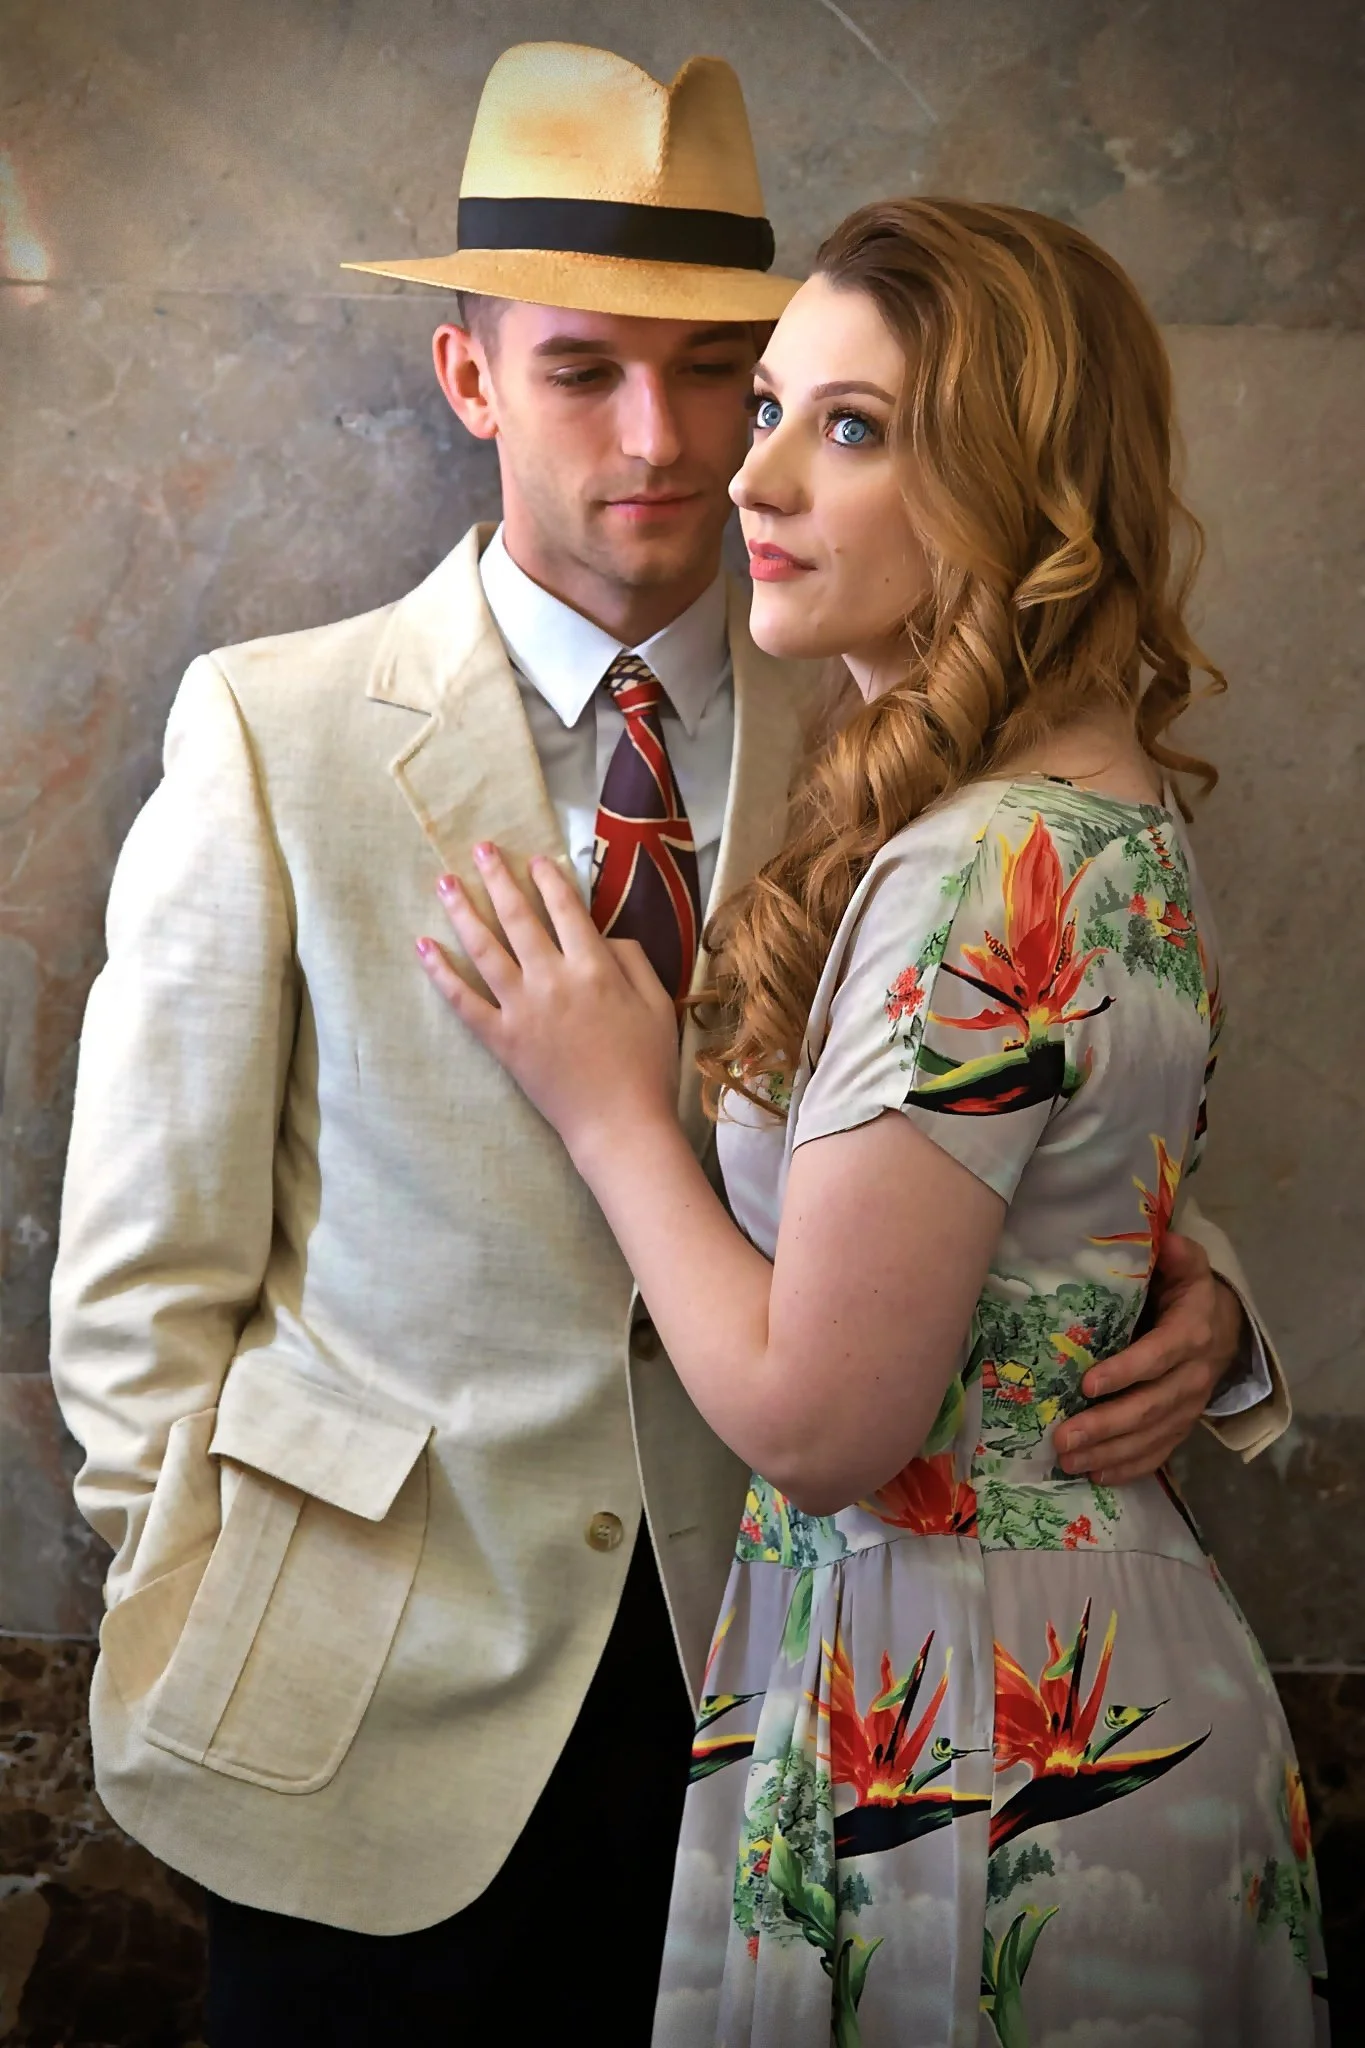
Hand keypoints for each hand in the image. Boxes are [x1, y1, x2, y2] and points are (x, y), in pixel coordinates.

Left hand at [416, 843, 680, 1161]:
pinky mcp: (501, 1041)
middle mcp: (553, 981)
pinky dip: (440, 973)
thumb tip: (603, 936)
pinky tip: (424, 946)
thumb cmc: (647, 1066)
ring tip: (444, 882)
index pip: (565, 910)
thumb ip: (633, 961)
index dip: (548, 880)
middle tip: (480, 848)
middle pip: (518, 918)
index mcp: (595, 969)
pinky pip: (463, 1002)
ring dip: (462, 912)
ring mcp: (522, 1011)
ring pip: (484, 950)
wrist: (618, 1125)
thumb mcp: (658, 1005)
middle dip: (497, 878)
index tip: (534, 859)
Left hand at [1053, 1232, 1245, 1483]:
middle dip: (1106, 1425)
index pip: (1158, 1356)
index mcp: (1190, 1332)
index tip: (1087, 1384)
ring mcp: (1188, 1407)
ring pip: (1151, 1436)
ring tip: (1068, 1460)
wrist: (1221, 1327)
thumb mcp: (1185, 1264)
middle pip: (1150, 1406)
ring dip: (1109, 1452)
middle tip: (1063, 1437)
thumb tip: (1162, 1238)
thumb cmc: (1185, 1291)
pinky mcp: (1180, 1426)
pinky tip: (1096, 1475)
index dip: (1126, 1372)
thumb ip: (1174, 1253)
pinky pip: (1159, 1453)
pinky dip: (1129, 1467)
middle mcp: (1193, 1375)